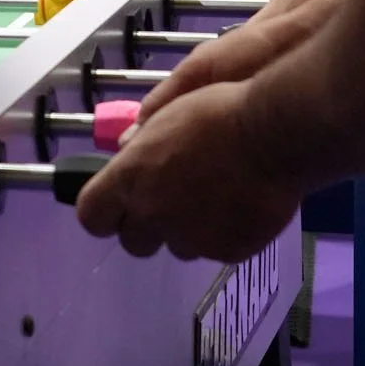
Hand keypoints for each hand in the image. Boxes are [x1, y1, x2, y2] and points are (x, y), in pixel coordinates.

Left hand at [76, 82, 305, 261]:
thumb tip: (128, 149)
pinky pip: (214, 250)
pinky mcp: (227, 252)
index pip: (90, 217)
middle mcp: (153, 214)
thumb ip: (140, 141)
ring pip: (177, 248)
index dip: (102, 213)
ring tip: (211, 200)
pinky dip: (220, 235)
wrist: (273, 135)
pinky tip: (237, 208)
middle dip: (145, 228)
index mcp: (129, 179)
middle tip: (167, 204)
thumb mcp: (165, 115)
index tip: (114, 206)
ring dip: (185, 231)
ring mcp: (190, 238)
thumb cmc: (216, 113)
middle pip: (132, 242)